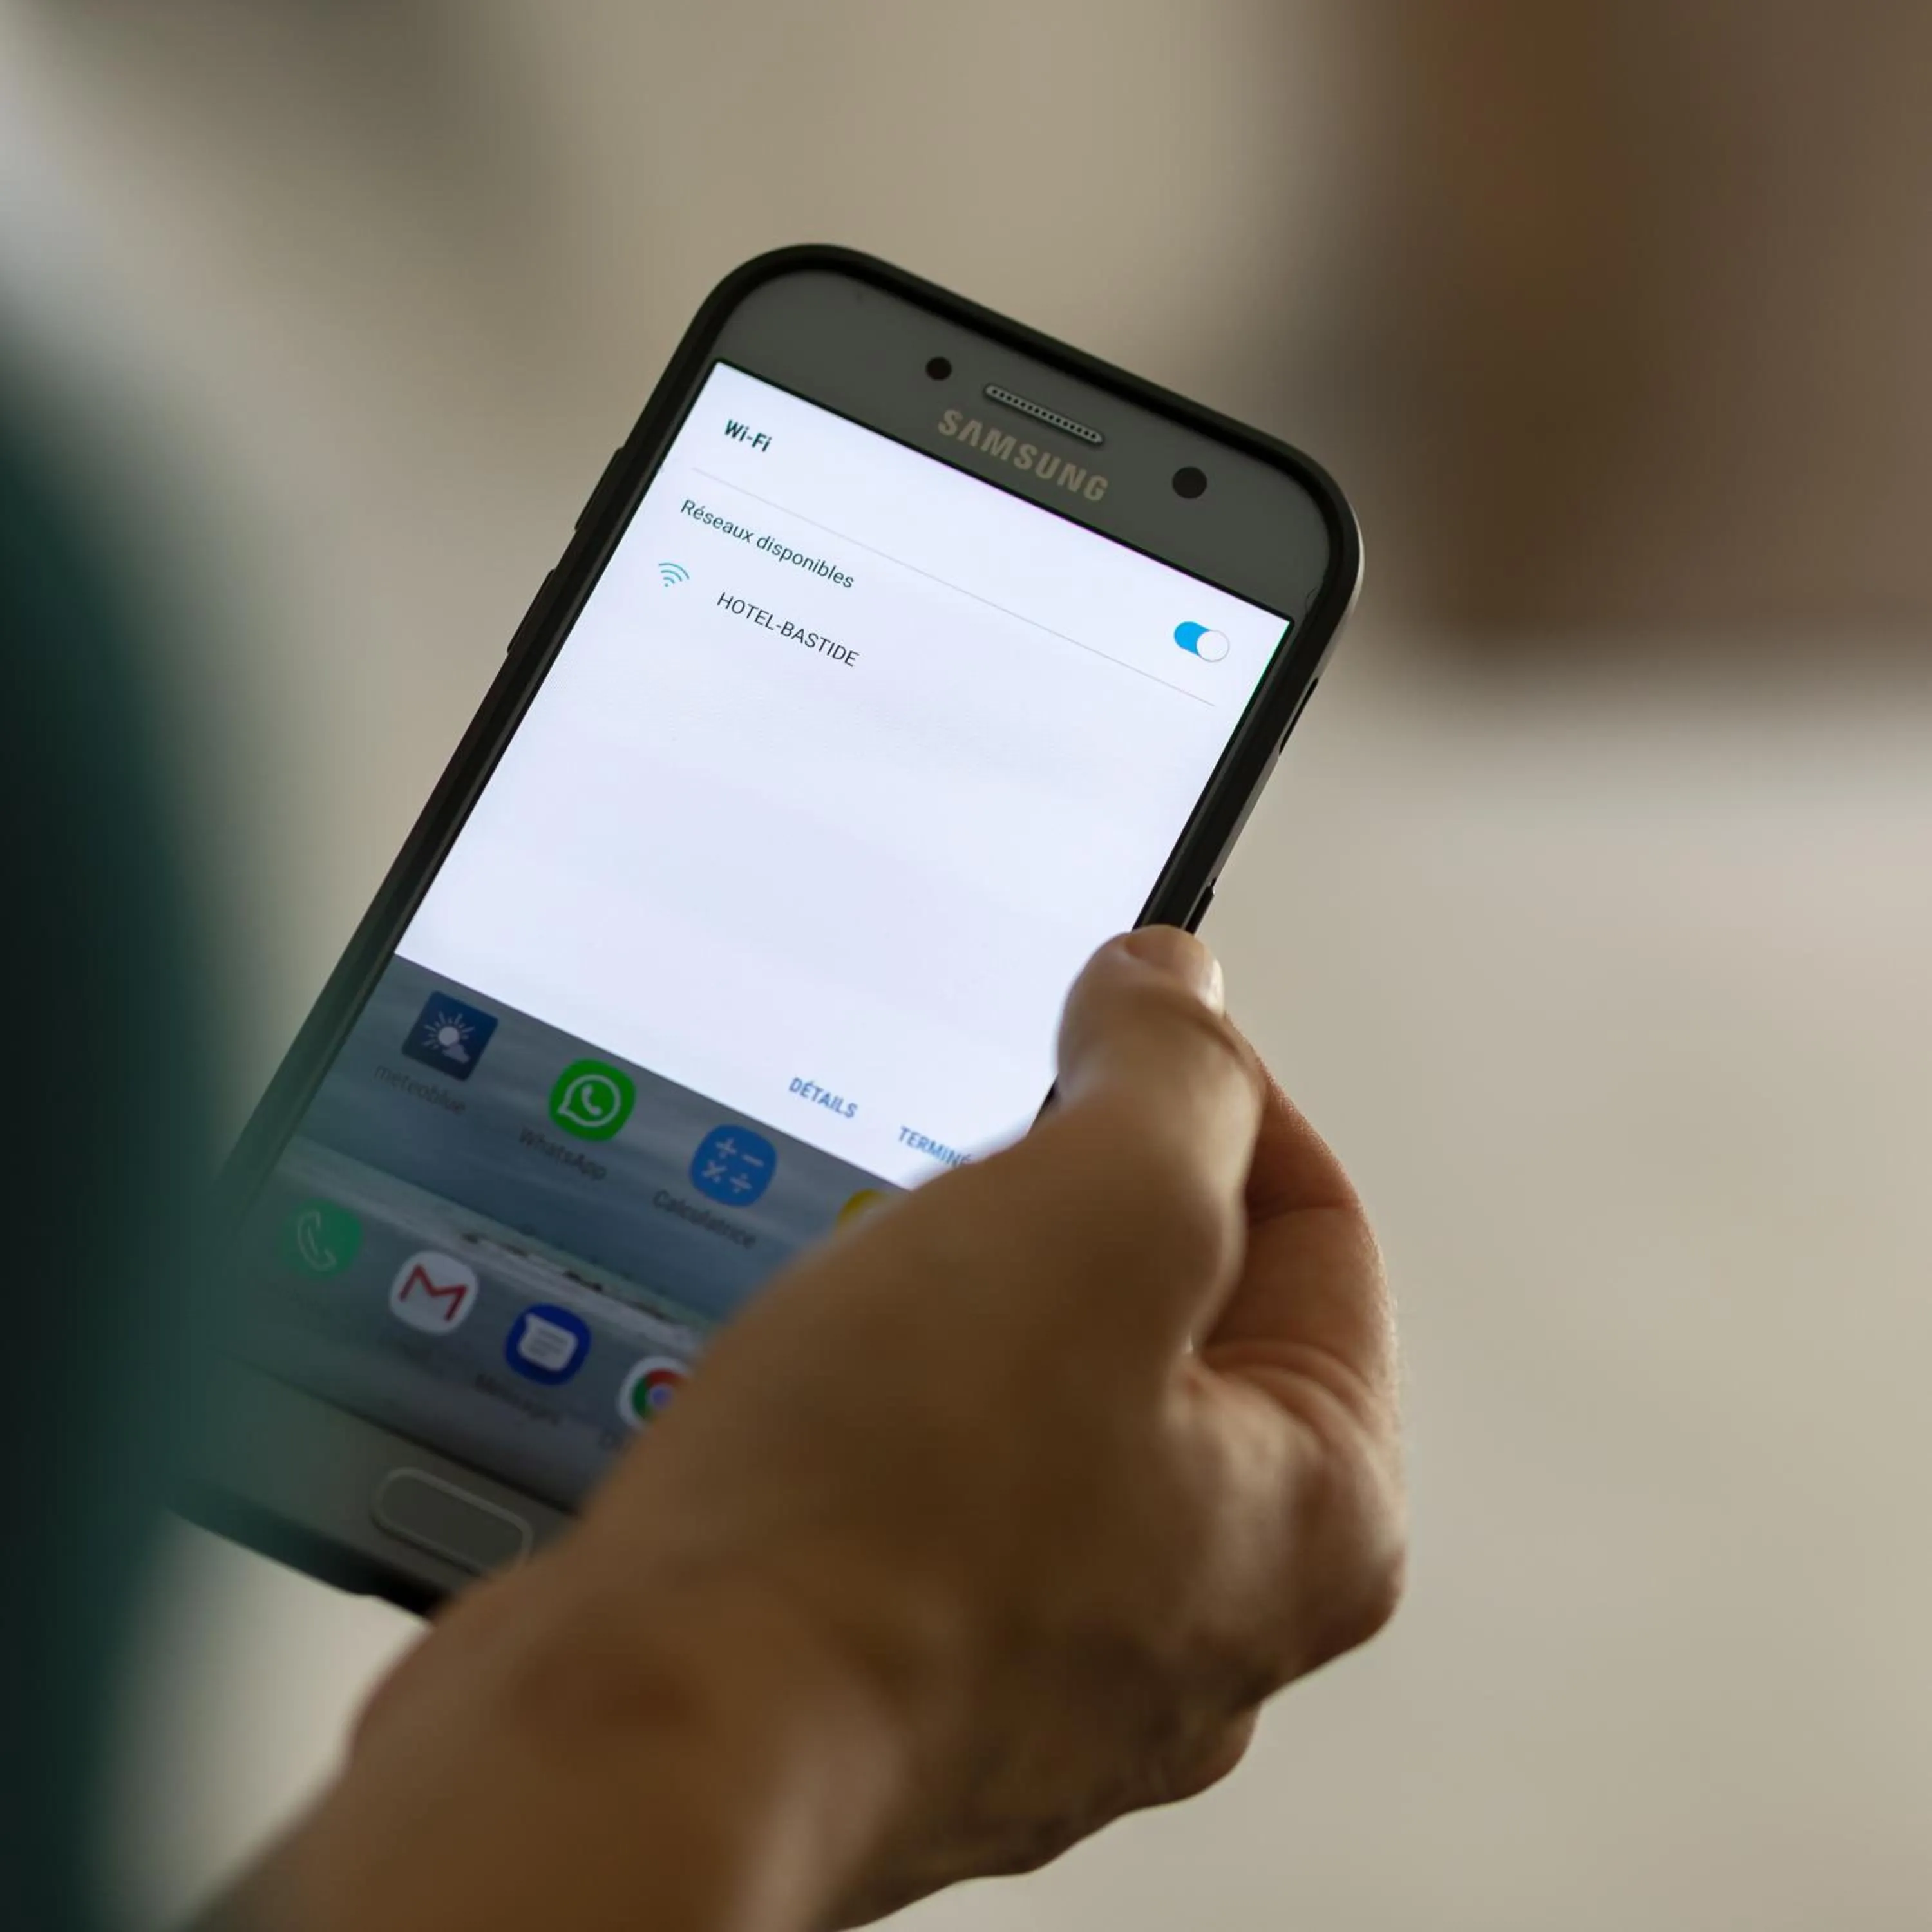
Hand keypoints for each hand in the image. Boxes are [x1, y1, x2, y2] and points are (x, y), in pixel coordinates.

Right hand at [246, 929, 1402, 1931]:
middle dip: (1069, 1203)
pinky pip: (924, 1469)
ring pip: (1036, 1386)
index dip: (1205, 1088)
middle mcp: (1200, 1607)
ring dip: (960, 1302)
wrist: (645, 1744)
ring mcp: (1047, 1649)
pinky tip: (808, 1395)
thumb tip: (1184, 998)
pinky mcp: (906, 1660)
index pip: (1313, 1222)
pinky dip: (876, 1402)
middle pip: (1174, 1307)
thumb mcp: (1097, 1214)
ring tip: (872, 1295)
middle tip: (974, 1171)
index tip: (1109, 1025)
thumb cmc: (885, 1525)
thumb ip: (1175, 1080)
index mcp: (1313, 1515)